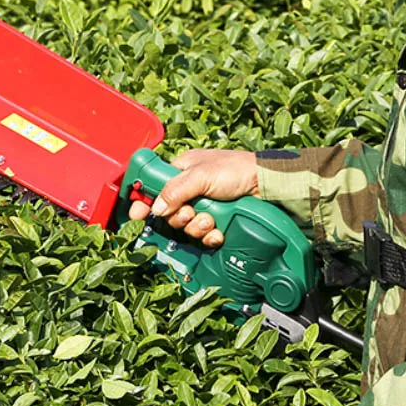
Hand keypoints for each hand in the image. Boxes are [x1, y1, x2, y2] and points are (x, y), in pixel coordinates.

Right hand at [127, 149, 258, 246]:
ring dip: (197, 226)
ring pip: (186, 226)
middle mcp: (190, 189)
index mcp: (182, 170)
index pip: (154, 185)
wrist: (267, 185)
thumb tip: (156, 209)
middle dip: (180, 217)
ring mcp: (204, 205)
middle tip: (190, 212)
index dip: (144, 201)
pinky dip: (210, 235)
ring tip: (210, 219)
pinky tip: (218, 231)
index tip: (137, 215)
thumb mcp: (201, 176)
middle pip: (170, 212)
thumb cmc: (236, 169)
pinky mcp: (217, 220)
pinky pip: (204, 235)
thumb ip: (175, 191)